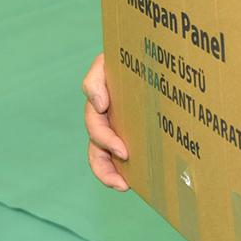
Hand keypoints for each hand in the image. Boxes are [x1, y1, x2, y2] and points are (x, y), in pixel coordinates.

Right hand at [83, 52, 129, 190]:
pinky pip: (124, 154)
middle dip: (105, 169)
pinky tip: (137, 180)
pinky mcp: (134, 131)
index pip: (96, 128)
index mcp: (100, 105)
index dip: (106, 142)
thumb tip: (98, 105)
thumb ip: (94, 80)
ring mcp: (118, 125)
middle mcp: (106, 119)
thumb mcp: (105, 63)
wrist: (145, 53)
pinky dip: (126, 169)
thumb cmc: (123, 58)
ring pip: (106, 157)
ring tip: (124, 187)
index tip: (124, 151)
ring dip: (111, 174)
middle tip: (121, 184)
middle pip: (97, 150)